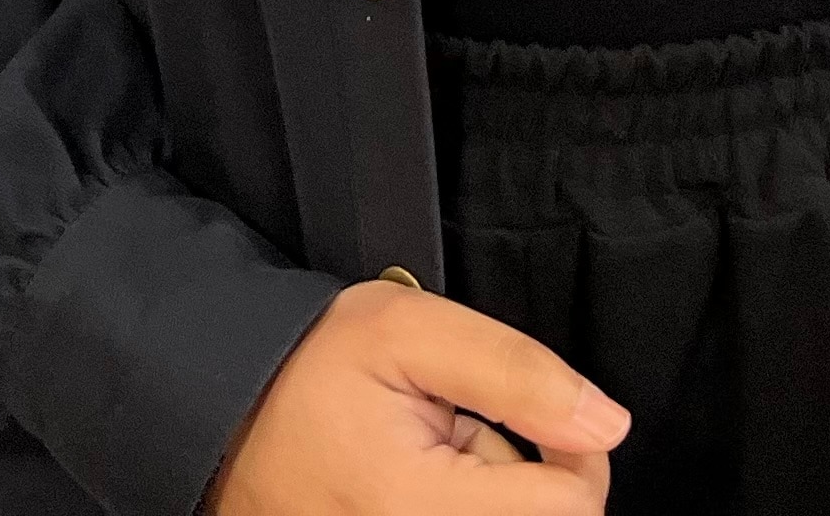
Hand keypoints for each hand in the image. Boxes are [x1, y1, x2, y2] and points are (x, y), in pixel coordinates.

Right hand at [208, 281, 627, 512]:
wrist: (221, 413)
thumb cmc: (307, 368)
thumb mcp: (411, 331)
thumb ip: (516, 373)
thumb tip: (607, 425)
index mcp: (417, 507)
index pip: (569, 510)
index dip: (579, 455)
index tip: (542, 414)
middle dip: (526, 479)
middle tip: (467, 429)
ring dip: (491, 498)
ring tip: (434, 455)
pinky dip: (462, 507)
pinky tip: (426, 485)